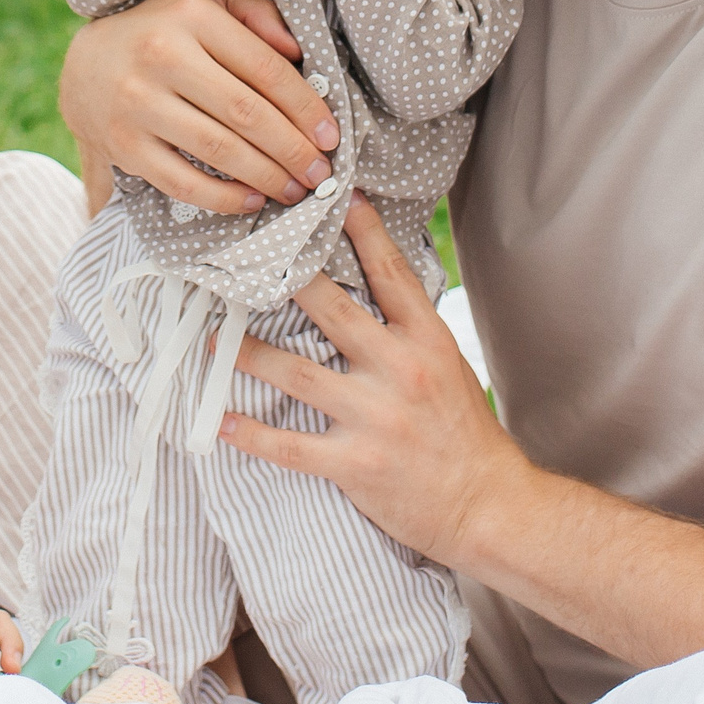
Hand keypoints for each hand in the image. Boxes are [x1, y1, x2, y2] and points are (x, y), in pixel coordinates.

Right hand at [58, 0, 338, 214]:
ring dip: (267, 176)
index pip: (265, 68)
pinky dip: (223, 197)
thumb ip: (257, 12)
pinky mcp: (124, 144)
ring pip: (219, 149)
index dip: (305, 107)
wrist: (85, 62)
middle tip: (321, 172)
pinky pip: (182, 181)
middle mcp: (161, 56)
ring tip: (295, 189)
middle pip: (246, 113)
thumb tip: (298, 50)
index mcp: (192, 17)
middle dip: (292, 149)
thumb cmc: (165, 30)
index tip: (330, 135)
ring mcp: (138, 103)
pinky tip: (251, 200)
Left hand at [219, 195, 524, 566]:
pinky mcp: (355, 462)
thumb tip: (371, 284)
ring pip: (297, 372)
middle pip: (331, 309)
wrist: (488, 506)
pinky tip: (220, 421)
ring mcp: (375, 416)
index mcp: (427, 340)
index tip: (335, 197)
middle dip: (285, 278)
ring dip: (249, 353)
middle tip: (245, 255)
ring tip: (215, 337)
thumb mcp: (449, 366)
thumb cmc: (465, 433)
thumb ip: (409, 329)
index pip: (390, 274)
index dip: (361, 231)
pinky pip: (289, 446)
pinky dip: (251, 434)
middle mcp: (400, 370)